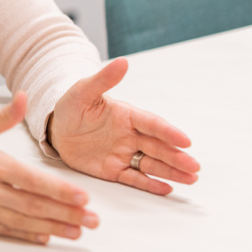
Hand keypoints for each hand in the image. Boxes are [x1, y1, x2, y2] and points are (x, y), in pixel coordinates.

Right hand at [0, 92, 97, 244]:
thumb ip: (4, 116)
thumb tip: (25, 96)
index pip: (33, 181)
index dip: (61, 192)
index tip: (84, 198)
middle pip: (35, 206)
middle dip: (67, 214)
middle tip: (93, 220)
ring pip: (24, 222)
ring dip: (54, 228)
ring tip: (77, 232)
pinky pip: (5, 230)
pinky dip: (27, 235)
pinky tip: (46, 237)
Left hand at [49, 58, 199, 194]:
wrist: (56, 129)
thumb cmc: (71, 107)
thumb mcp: (83, 92)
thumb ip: (103, 80)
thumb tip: (123, 61)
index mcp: (127, 115)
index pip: (152, 124)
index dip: (169, 133)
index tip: (186, 141)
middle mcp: (130, 135)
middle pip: (158, 147)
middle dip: (177, 157)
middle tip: (195, 167)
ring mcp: (124, 154)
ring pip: (151, 164)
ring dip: (171, 172)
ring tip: (191, 179)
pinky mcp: (114, 170)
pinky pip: (134, 178)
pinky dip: (149, 184)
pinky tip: (166, 189)